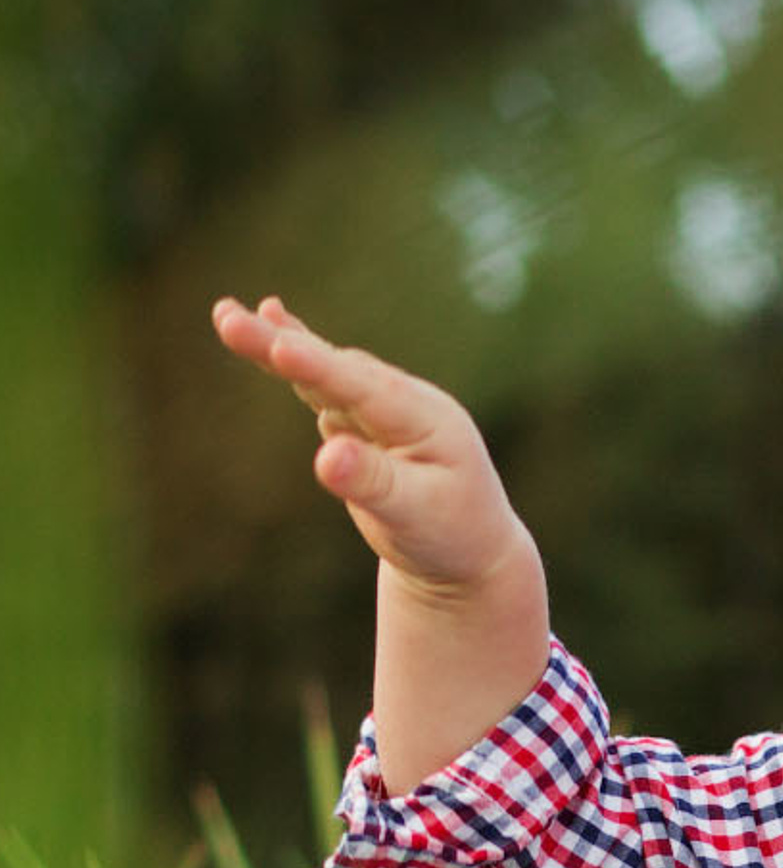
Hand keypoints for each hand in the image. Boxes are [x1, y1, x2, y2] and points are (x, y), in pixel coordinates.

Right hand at [211, 296, 524, 596]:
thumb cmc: (450, 537)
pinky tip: (273, 325)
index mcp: (427, 421)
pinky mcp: (366, 423)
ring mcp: (385, 410)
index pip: (363, 390)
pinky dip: (299, 360)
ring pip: (327, 373)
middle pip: (337, 370)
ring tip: (228, 317)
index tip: (278, 346)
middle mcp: (407, 403)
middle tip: (225, 318)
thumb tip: (328, 457)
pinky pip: (327, 385)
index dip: (318, 368)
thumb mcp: (414, 515)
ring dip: (281, 344)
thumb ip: (373, 484)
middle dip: (282, 344)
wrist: (472, 550)